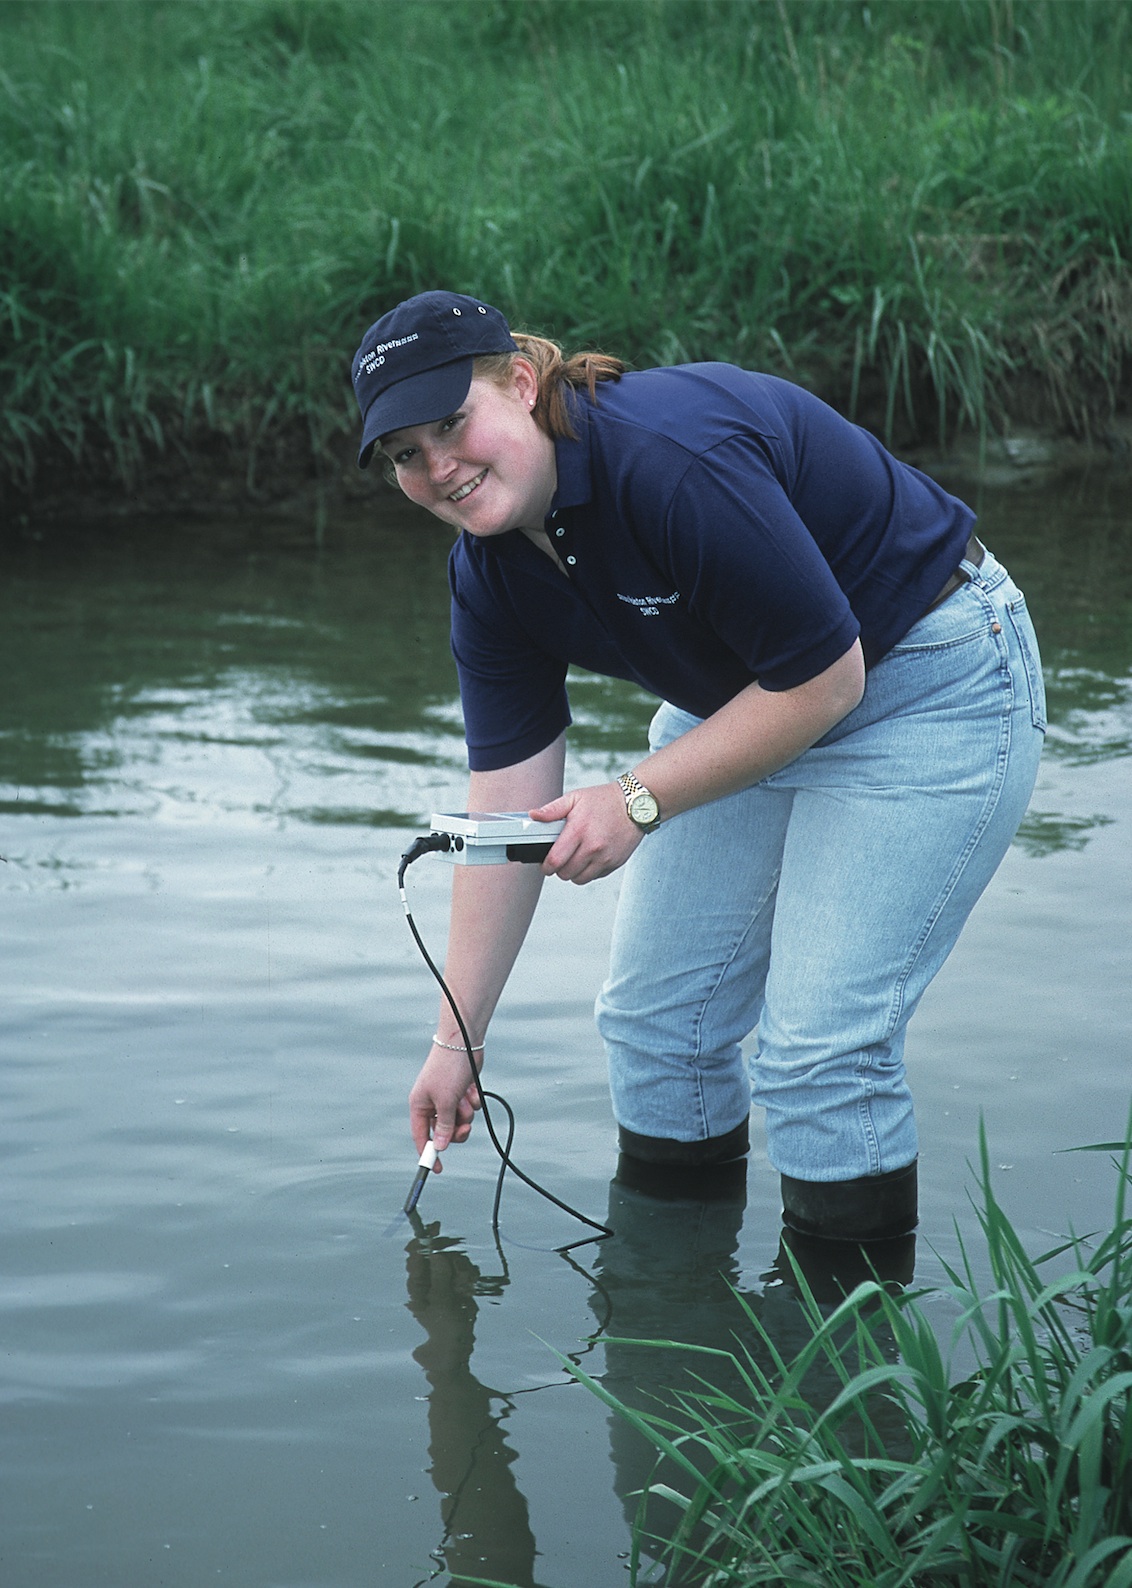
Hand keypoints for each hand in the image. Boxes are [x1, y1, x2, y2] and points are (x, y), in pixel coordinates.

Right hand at [409, 1041, 483, 1168]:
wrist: (464, 1042)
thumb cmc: (448, 1069)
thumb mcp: (445, 1101)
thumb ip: (443, 1126)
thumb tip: (440, 1148)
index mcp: (420, 1105)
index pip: (421, 1136)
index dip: (428, 1153)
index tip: (437, 1169)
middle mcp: (432, 1103)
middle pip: (444, 1132)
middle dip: (456, 1131)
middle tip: (465, 1128)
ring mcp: (448, 1097)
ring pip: (460, 1121)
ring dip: (466, 1114)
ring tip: (466, 1099)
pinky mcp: (462, 1091)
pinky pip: (469, 1107)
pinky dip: (472, 1101)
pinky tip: (471, 1089)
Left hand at [530, 781, 642, 883]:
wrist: (635, 805)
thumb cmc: (604, 800)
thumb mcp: (575, 798)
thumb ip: (552, 810)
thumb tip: (533, 816)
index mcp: (578, 830)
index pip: (555, 860)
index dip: (546, 866)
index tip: (545, 864)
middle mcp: (592, 847)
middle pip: (566, 873)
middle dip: (558, 869)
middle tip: (560, 859)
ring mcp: (605, 857)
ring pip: (580, 879)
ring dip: (573, 873)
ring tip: (574, 859)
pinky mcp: (615, 863)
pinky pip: (595, 877)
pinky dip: (589, 872)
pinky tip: (589, 858)